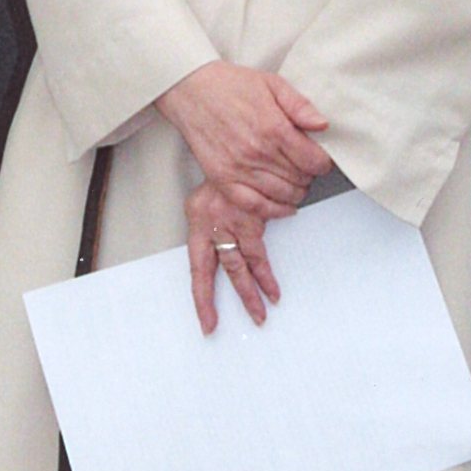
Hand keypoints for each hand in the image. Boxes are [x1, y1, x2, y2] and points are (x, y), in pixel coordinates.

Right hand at [156, 59, 330, 215]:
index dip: (323, 163)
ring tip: (295, 183)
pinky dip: (271, 210)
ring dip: (295, 193)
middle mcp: (257, 151)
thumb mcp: (272, 83)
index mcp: (273, 128)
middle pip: (300, 179)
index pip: (314, 161)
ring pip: (281, 194)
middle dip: (309, 175)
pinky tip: (281, 206)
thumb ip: (300, 105)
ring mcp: (238, 167)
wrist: (191, 89)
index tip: (320, 159)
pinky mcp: (221, 177)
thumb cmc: (229, 85)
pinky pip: (252, 205)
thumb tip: (322, 125)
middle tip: (305, 168)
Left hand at [184, 180, 279, 333]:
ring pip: (243, 266)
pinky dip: (266, 272)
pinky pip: (260, 253)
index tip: (207, 322)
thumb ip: (209, 226)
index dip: (202, 298)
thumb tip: (218, 247)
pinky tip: (273, 288)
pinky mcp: (252, 219)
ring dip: (255, 290)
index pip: (197, 269)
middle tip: (242, 320)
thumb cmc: (219, 179)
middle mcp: (214, 228)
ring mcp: (234, 224)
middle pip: (223, 272)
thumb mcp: (202, 201)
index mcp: (198, 225)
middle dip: (235, 299)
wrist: (233, 149)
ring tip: (263, 310)